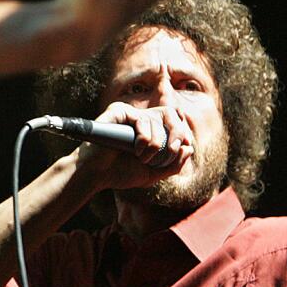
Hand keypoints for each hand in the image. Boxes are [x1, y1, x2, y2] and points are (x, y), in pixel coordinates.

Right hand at [76, 102, 193, 190]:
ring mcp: (130, 113)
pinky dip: (144, 137)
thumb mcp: (154, 173)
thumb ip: (174, 164)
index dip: (182, 134)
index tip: (178, 151)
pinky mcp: (119, 111)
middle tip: (170, 152)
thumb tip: (189, 148)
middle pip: (171, 114)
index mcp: (151, 129)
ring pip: (157, 120)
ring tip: (142, 157)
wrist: (97, 175)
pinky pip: (141, 118)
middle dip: (177, 134)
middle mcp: (141, 118)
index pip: (175, 121)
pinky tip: (136, 150)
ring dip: (155, 145)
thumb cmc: (121, 173)